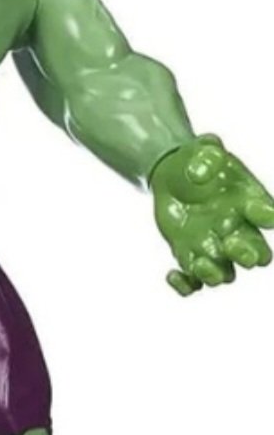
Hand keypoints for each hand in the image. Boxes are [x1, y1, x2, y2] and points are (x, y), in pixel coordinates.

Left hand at [150, 134, 273, 295]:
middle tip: (229, 243)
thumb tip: (198, 174)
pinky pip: (194, 283)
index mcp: (250, 202)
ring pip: (225, 274)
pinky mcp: (191, 256)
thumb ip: (207, 156)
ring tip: (197, 262)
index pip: (269, 216)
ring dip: (214, 273)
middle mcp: (238, 229)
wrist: (173, 174)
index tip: (252, 208)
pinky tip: (171, 274)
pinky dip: (185, 286)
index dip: (266, 216)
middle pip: (255, 255)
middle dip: (246, 254)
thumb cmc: (197, 160)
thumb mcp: (204, 148)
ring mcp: (214, 247)